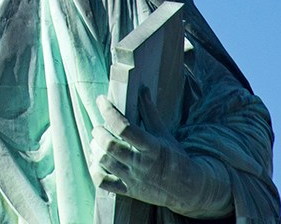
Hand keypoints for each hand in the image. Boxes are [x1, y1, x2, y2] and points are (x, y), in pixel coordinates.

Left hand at [89, 94, 228, 213]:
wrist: (185, 189)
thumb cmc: (174, 157)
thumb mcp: (164, 133)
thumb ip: (150, 112)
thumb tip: (142, 89)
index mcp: (151, 147)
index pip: (124, 127)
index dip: (109, 111)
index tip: (101, 100)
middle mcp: (141, 164)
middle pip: (109, 145)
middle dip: (98, 131)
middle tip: (99, 126)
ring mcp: (133, 179)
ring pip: (103, 161)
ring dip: (95, 147)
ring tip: (96, 141)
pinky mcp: (127, 191)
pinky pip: (103, 182)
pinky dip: (94, 169)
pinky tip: (97, 160)